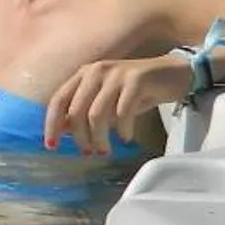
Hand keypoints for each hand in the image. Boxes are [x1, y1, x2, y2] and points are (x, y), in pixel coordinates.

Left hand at [41, 54, 186, 153]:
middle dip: (80, 137)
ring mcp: (116, 74)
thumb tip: (63, 131)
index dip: (52, 124)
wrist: (173, 74)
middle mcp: (96, 71)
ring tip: (105, 150)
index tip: (52, 146)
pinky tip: (126, 137)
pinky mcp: (136, 80)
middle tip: (89, 153)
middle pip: (76, 110)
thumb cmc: (136, 91)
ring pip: (97, 114)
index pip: (58, 100)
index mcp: (83, 74)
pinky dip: (122, 129)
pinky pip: (122, 112)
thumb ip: (85, 112)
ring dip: (99, 138)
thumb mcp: (107, 101)